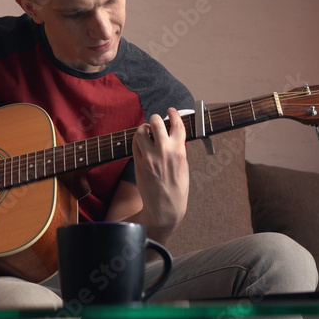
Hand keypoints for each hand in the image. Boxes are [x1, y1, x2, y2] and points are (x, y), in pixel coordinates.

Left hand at [131, 108, 188, 230]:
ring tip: (146, 134)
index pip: (177, 124)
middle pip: (156, 122)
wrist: (165, 207)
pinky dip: (138, 141)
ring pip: (141, 131)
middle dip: (155, 119)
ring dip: (144, 129)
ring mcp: (150, 157)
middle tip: (155, 122)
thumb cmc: (177, 189)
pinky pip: (135, 144)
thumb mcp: (184, 166)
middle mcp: (164, 151)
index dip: (173, 114)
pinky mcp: (139, 163)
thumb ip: (179, 150)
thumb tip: (174, 136)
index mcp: (179, 151)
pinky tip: (141, 144)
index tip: (170, 110)